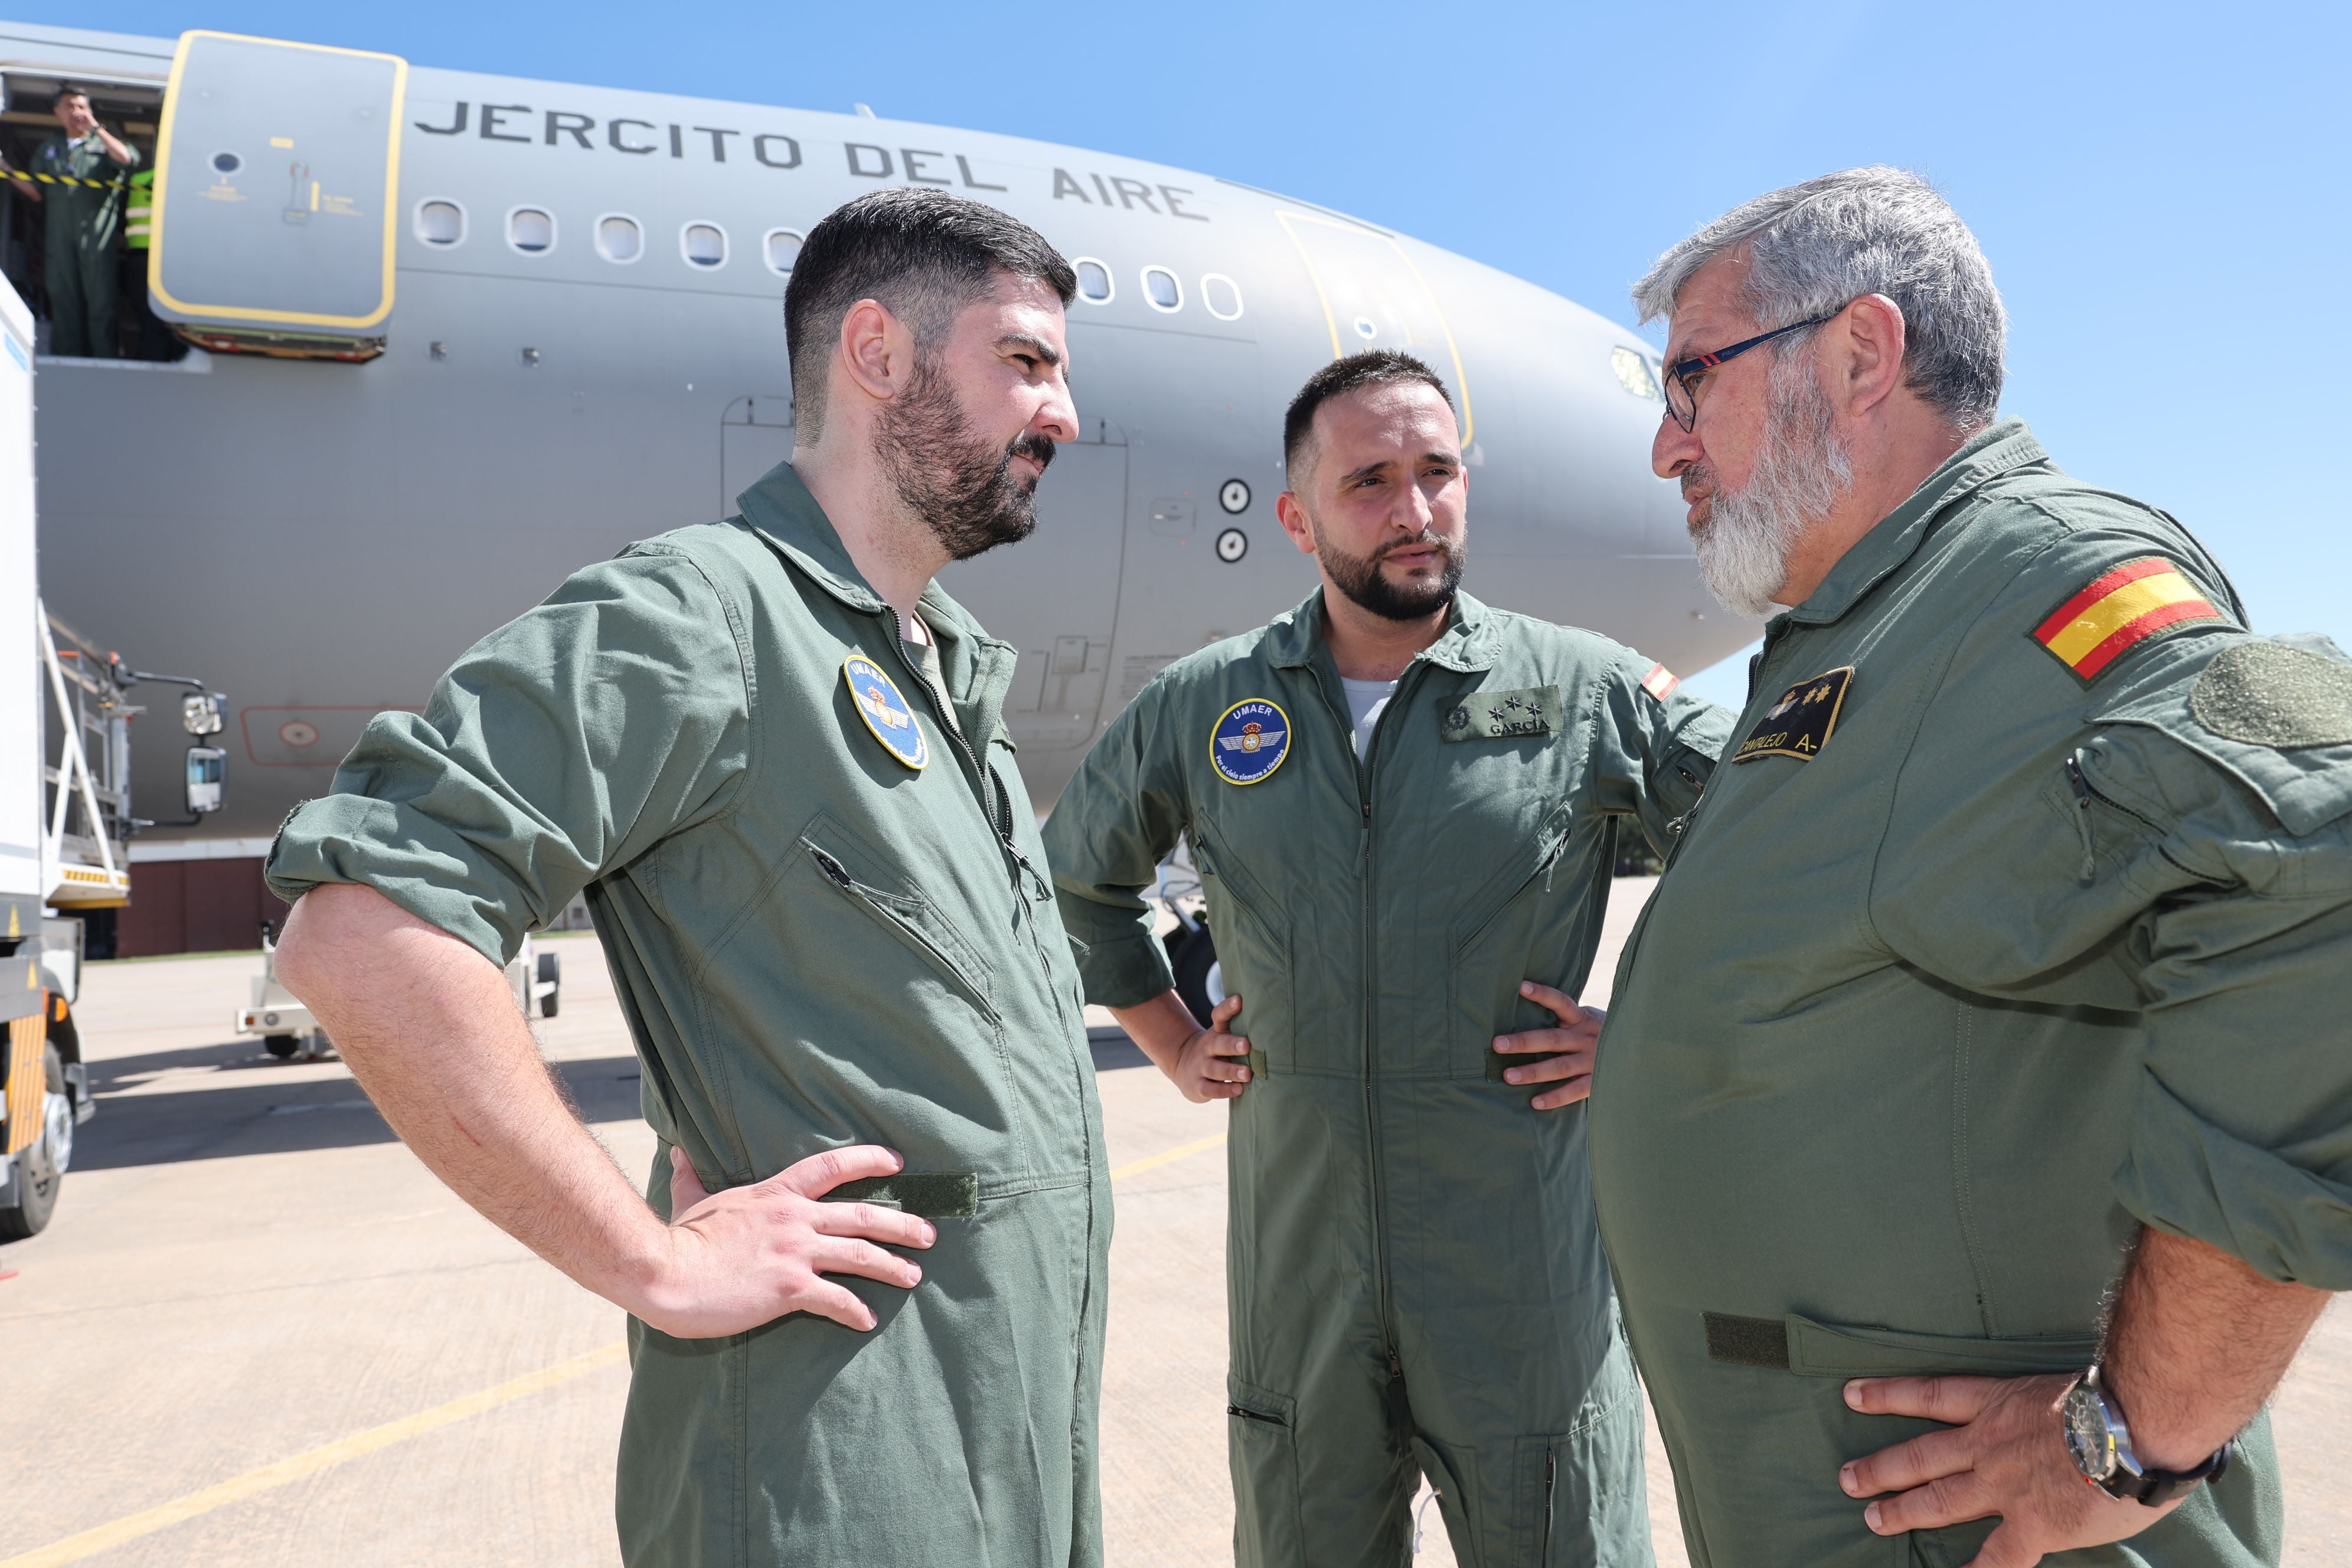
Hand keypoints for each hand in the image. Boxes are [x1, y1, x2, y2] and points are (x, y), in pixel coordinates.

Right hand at [638, 1144, 935, 1337]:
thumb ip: (692, 1178)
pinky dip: (856, 1311)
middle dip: (902, 1223)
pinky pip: (836, 1300)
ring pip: (860, 1255)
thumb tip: (679, 1153)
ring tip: (914, 1276)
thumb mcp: (692, 1201)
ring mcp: (794, 1253)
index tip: (897, 1163)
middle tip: (928, 1234)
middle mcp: (794, 1219)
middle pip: (862, 1215)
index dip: (869, 1161)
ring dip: (893, 1265)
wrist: (664, 1272)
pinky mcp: (789, 1289)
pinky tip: (867, 1320)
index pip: (832, 1167)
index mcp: (776, 1194)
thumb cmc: (677, 1240)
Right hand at [1164, 993, 1251, 1102]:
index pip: (1219, 1016)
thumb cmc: (1217, 1050)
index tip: (1239, 1000)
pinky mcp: (1198, 1085)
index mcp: (1217, 1032)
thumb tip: (1276, 1022)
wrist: (1183, 1065)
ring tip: (1247, 1074)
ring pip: (1214, 1068)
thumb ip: (1243, 1030)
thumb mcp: (1224, 1036)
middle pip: (1218, 1043)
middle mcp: (1208, 1047)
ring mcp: (1201, 1066)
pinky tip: (1239, 1090)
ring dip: (1231, 1071)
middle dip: (1232, 1044)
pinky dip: (1224, 1090)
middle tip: (1247, 1045)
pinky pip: (1210, 1089)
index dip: (1228, 1008)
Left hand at [1493, 980, 1603, 1109]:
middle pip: (1551, 1039)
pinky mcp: (1598, 1081)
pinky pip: (1574, 1090)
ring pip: (1559, 1067)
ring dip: (1533, 1072)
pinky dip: (1555, 1097)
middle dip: (1523, 1042)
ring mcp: (1593, 1060)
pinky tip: (1535, 1102)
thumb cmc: (1605, 1034)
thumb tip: (1531, 1006)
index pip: (1561, 1002)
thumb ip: (1569, 1017)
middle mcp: (1586, 1038)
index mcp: (1583, 1019)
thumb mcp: (1592, 1019)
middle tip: (1497, 1045)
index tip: (1520, 986)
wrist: (1643, 1053)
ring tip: (1507, 1076)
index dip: (1542, 994)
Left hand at [1839, 1373, 2180, 1565]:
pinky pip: (1996, 1558)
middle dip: (1880, 1468)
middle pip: (1921, 1456)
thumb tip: (2053, 1416)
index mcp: (1997, 1404)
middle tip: (1846, 1478)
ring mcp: (2004, 1487)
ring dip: (1903, 1511)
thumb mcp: (2061, 1386)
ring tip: (1872, 1519)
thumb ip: (2042, 1405)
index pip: (1930, 1395)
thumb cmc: (2113, 1399)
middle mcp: (1988, 1444)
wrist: (2133, 1427)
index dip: (1887, 1395)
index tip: (1851, 1394)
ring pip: (1940, 1500)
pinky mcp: (2032, 1525)